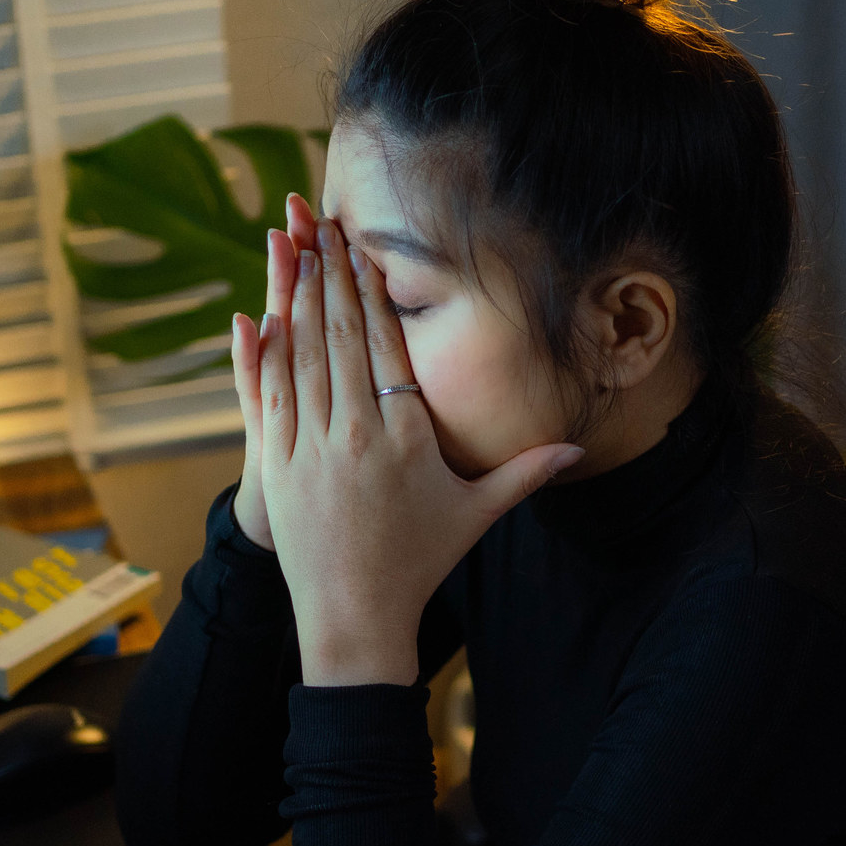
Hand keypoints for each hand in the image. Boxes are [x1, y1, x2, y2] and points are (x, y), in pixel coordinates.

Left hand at [234, 211, 580, 685]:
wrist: (355, 617)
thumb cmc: (419, 563)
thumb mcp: (475, 514)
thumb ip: (525, 474)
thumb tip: (580, 451)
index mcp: (405, 437)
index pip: (386, 347)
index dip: (372, 294)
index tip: (362, 251)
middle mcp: (355, 435)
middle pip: (342, 338)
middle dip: (331, 277)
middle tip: (321, 227)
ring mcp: (310, 448)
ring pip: (302, 358)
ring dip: (299, 301)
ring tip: (296, 254)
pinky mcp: (276, 466)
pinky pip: (269, 395)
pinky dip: (266, 352)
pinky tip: (265, 315)